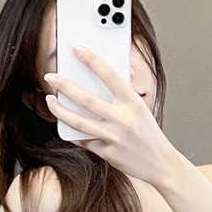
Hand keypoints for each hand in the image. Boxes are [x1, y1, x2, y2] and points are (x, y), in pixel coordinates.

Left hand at [43, 44, 176, 185]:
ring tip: (50, 100)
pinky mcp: (107, 153)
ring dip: (59, 110)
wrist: (161, 164)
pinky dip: (71, 132)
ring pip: (78, 122)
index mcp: (133, 102)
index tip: (76, 48)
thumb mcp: (140, 109)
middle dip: (64, 85)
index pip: (109, 74)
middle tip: (50, 76)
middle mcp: (123, 119)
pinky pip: (83, 140)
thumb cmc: (149, 134)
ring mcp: (114, 137)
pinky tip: (63, 123)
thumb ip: (122, 97)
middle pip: (86, 99)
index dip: (91, 59)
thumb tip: (97, 81)